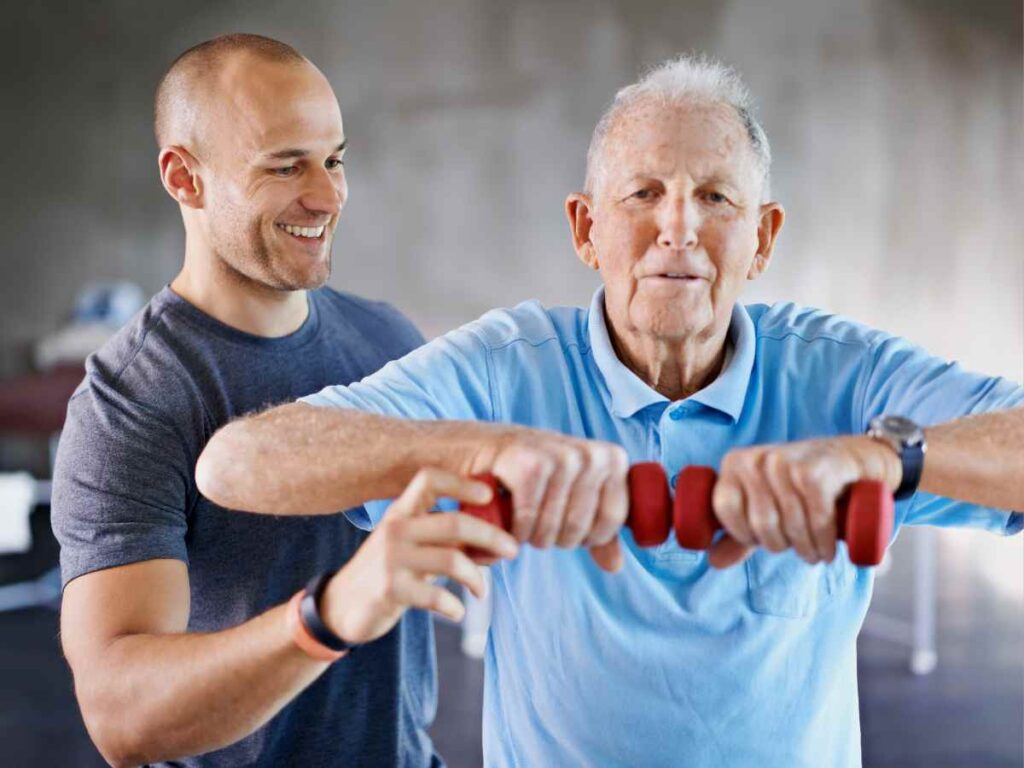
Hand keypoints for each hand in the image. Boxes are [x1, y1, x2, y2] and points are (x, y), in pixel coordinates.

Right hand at [321, 468, 518, 644]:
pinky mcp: (390, 589)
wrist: (342, 606)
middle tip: (512, 550)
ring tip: (482, 590)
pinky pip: (437, 596)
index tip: (488, 494)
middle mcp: (396, 529)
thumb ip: (444, 539)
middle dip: (492, 536)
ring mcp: (392, 559)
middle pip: (455, 522)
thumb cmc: (389, 572)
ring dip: (477, 578)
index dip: (461, 482)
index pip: (429, 479)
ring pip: (452, 560)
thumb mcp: (411, 546)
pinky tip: (457, 611)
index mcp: (402, 511)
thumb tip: (496, 543)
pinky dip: (455, 606)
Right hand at [471, 426, 630, 572]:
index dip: (590, 537)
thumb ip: (597, 529)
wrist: (483, 446)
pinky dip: (516, 529)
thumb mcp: (573, 497)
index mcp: (612, 458)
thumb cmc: (534, 474)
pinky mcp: (528, 464)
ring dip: (534, 536)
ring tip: (526, 521)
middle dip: (557, 537)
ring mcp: (560, 456)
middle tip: (541, 523)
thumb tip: (615, 566)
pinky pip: (527, 519)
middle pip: (579, 527)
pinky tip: (511, 519)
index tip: (571, 528)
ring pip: (552, 526)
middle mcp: (590, 454)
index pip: (613, 519)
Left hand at [708, 435, 900, 568]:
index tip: (762, 540)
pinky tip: (827, 549)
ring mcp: (784, 462)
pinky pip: (816, 520)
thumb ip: (737, 534)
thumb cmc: (800, 487)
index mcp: (734, 464)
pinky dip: (824, 541)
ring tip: (816, 553)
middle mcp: (756, 459)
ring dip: (808, 550)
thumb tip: (713, 561)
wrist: (851, 458)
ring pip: (790, 526)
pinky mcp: (815, 471)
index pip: (725, 512)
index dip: (744, 534)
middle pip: (761, 524)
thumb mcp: (765, 506)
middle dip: (782, 545)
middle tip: (798, 547)